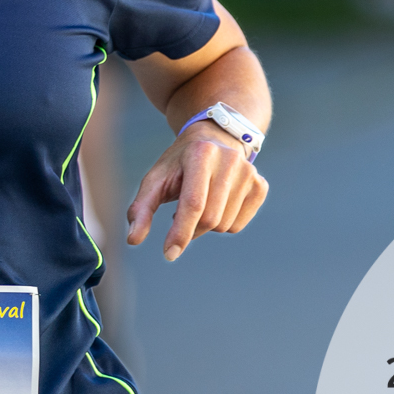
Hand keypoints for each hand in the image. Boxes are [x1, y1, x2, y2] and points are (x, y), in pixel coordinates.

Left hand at [125, 122, 267, 261]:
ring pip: (224, 225)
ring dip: (205, 225)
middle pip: (210, 219)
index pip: (194, 204)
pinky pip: (238, 225)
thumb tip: (133, 239)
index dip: (181, 232)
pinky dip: (222, 223)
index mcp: (201, 154)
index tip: (168, 254)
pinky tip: (216, 203)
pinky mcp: (260, 186)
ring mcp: (249, 173)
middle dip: (191, 227)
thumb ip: (141, 208)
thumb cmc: (178, 163)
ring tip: (199, 202)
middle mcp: (230, 161)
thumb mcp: (155, 178)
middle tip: (180, 214)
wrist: (213, 139)